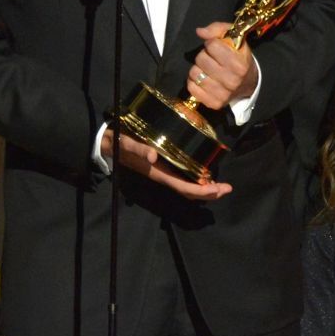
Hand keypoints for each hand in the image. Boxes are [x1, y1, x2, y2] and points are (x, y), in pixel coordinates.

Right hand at [104, 128, 230, 199]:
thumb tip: (152, 155)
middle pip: (189, 191)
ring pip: (187, 187)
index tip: (218, 190)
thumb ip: (136, 148)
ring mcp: (163, 172)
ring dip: (205, 188)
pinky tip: (205, 177)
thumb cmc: (118, 143)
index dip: (202, 191)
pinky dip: (196, 180)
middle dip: (209, 193)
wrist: (106, 144)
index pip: (184, 187)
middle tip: (228, 188)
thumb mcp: (125, 143)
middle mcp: (162, 175)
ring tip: (220, 186)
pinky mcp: (163, 167)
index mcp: (157, 173)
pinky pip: (182, 178)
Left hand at [188, 22, 256, 109]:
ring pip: (194, 73)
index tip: (217, 47)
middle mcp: (232, 80)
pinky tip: (204, 79)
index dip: (212, 43)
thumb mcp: (234, 38)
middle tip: (212, 59)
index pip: (212, 45)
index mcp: (238, 63)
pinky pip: (191, 88)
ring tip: (208, 70)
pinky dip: (194, 82)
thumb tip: (200, 32)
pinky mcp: (214, 103)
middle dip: (204, 56)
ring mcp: (222, 94)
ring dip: (198, 69)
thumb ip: (217, 29)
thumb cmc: (239, 57)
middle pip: (201, 59)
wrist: (248, 83)